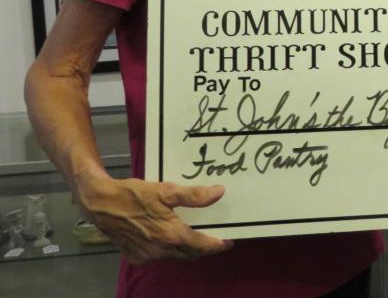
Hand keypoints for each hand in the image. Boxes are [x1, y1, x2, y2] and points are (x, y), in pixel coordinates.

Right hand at [77, 176, 231, 264]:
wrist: (100, 204)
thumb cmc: (134, 195)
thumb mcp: (166, 191)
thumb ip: (194, 195)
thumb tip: (219, 193)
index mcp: (171, 236)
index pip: (201, 245)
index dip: (216, 245)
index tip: (228, 242)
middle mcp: (160, 250)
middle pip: (189, 253)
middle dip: (203, 248)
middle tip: (214, 240)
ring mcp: (146, 255)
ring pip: (174, 256)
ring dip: (186, 249)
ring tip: (195, 237)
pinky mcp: (134, 255)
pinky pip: (158, 256)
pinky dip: (169, 249)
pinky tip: (170, 238)